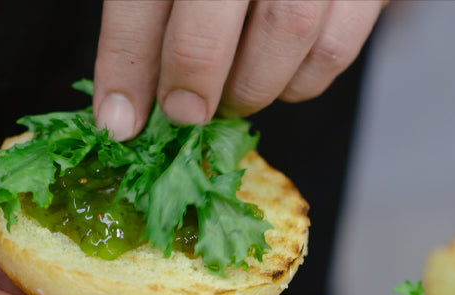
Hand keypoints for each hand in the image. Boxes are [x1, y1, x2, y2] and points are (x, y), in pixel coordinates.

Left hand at [91, 0, 383, 139]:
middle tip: (185, 111)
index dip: (126, 65)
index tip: (120, 120)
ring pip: (285, 37)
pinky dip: (303, 81)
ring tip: (232, 94)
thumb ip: (151, 14)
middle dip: (193, 80)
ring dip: (251, 87)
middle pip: (212, 22)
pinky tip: (281, 78)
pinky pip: (334, 49)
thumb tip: (127, 103)